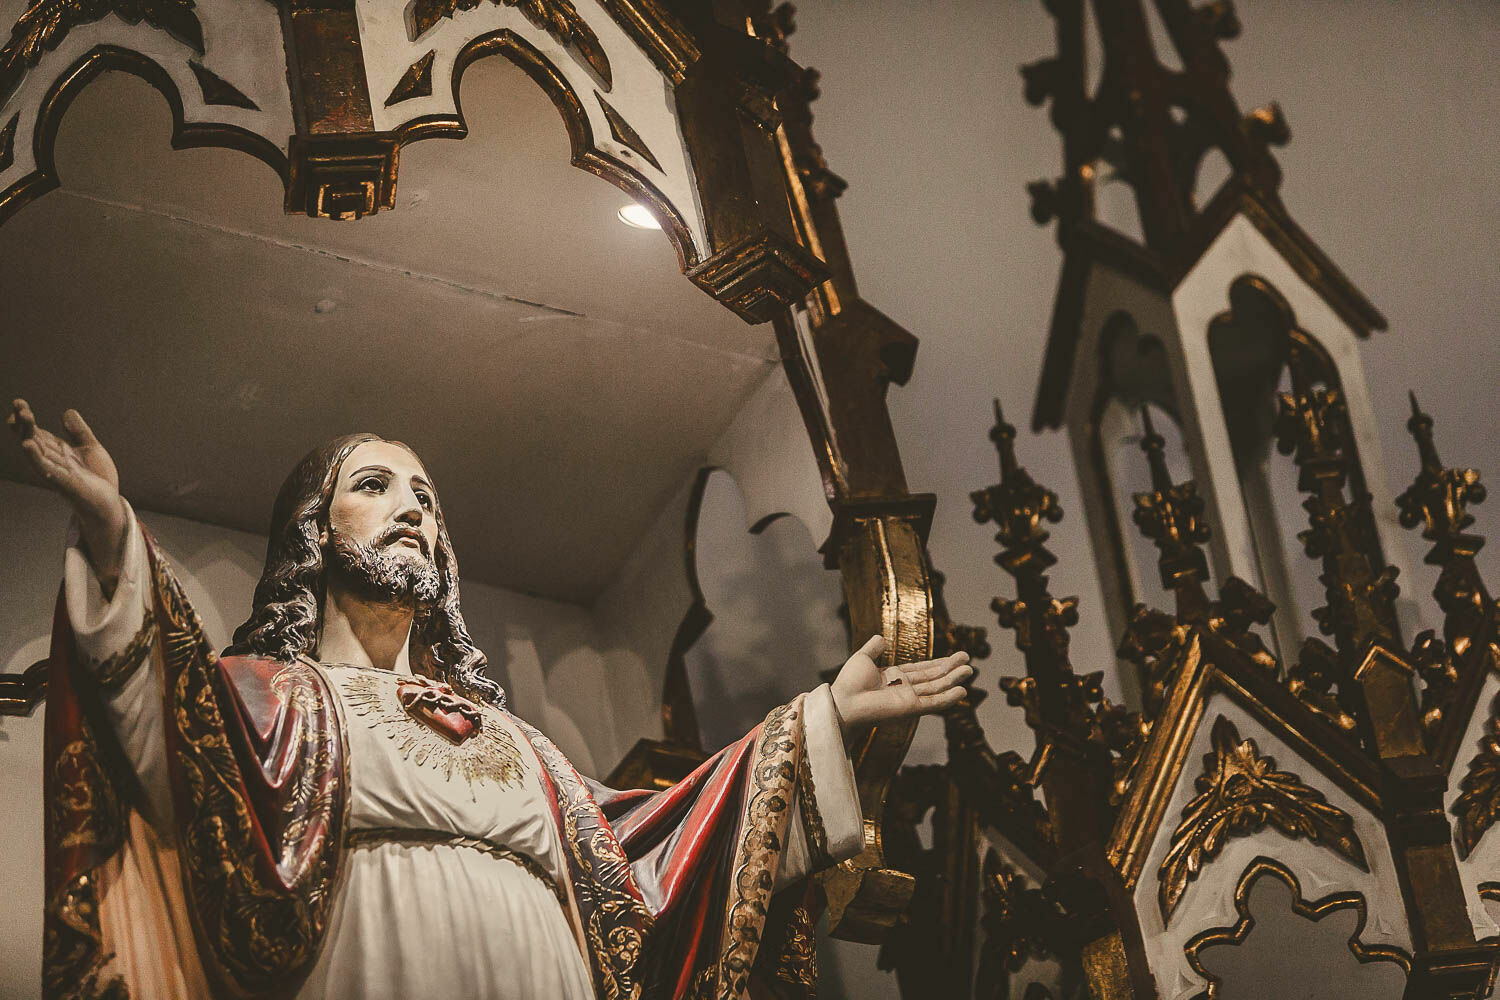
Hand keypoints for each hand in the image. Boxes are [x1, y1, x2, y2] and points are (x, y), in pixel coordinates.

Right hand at [8, 398, 127, 585]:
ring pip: (36, 451)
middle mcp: (53, 460)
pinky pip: (46, 469)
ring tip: (20, 418)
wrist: (109, 503)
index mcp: (58, 451)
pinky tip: (28, 445)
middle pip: (33, 439)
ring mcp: (56, 471)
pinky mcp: (64, 483)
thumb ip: (79, 431)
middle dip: (24, 423)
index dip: (27, 419)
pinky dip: (36, 457)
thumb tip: (67, 412)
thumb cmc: (97, 478)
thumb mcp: (90, 448)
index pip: (37, 432)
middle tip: (19, 406)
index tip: (19, 403)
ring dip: (27, 435)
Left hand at [829, 635, 973, 733]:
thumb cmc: (849, 683)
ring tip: (969, 670)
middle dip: (951, 668)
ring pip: (937, 688)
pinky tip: (962, 691)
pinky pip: (933, 703)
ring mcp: (909, 699)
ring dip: (953, 679)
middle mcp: (904, 688)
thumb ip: (874, 648)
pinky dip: (948, 698)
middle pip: (933, 677)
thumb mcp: (862, 658)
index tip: (955, 657)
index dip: (939, 663)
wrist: (844, 702)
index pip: (922, 669)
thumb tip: (882, 637)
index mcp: (894, 677)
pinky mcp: (911, 708)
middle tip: (968, 659)